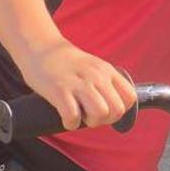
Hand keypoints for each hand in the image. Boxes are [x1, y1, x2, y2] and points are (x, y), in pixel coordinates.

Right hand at [20, 41, 136, 130]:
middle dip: (105, 120)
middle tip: (90, 115)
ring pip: (100, 114)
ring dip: (90, 122)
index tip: (106, 109)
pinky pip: (73, 117)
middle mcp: (96, 76)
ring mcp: (78, 83)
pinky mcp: (59, 91)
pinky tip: (65, 117)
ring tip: (79, 115)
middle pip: (117, 110)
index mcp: (107, 71)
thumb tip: (112, 107)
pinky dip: (70, 123)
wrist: (39, 47)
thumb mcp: (93, 66)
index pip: (130, 97)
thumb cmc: (66, 63)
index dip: (120, 110)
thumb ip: (105, 82)